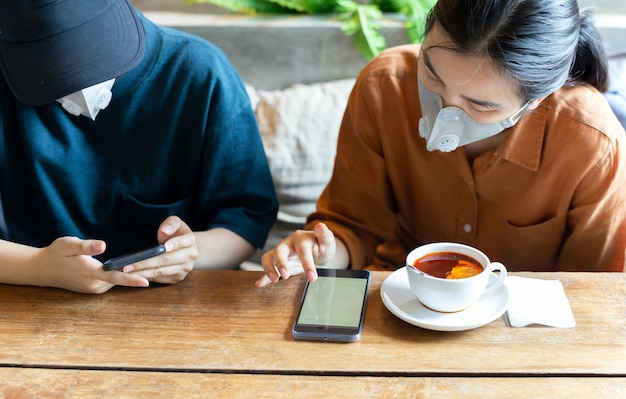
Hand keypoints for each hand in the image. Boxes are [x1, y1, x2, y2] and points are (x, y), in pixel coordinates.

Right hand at [35, 236, 149, 293]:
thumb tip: (102, 245)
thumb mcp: (68, 244)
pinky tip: (132, 270)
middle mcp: (94, 285)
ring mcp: (94, 289)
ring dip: (130, 276)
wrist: (43, 269)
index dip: (130, 279)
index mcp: (89, 273)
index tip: (146, 281)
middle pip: (120, 280)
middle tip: (156, 265)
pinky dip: (121, 277)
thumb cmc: (56, 253)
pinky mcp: (94, 289)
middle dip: (137, 274)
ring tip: (150, 267)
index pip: (114, 277)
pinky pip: (112, 283)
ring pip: (116, 282)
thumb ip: (86, 246)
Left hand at [122, 215, 196, 283]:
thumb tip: (164, 231)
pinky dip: (145, 277)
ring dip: (142, 273)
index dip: (174, 244)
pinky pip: (159, 278)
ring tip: (127, 272)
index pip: (182, 242)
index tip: (163, 246)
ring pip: (160, 272)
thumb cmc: (176, 233)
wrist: (186, 248)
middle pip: (166, 260)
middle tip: (127, 265)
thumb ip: (171, 223)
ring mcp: (184, 269)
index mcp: (191, 241)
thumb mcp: (176, 223)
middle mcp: (190, 256)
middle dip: (145, 263)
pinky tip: (134, 275)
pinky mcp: (177, 278)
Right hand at [256, 222, 335, 287]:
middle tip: (286, 276)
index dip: (307, 263)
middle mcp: (288, 244)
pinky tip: (260, 284)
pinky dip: (263, 276)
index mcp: (300, 238)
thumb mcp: (326, 240)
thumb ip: (324, 234)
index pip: (302, 250)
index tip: (312, 277)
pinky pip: (268, 268)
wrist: (317, 248)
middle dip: (281, 263)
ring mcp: (281, 252)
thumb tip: (320, 225)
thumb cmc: (321, 244)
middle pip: (280, 250)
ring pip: (269, 257)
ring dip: (269, 268)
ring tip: (275, 280)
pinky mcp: (278, 263)